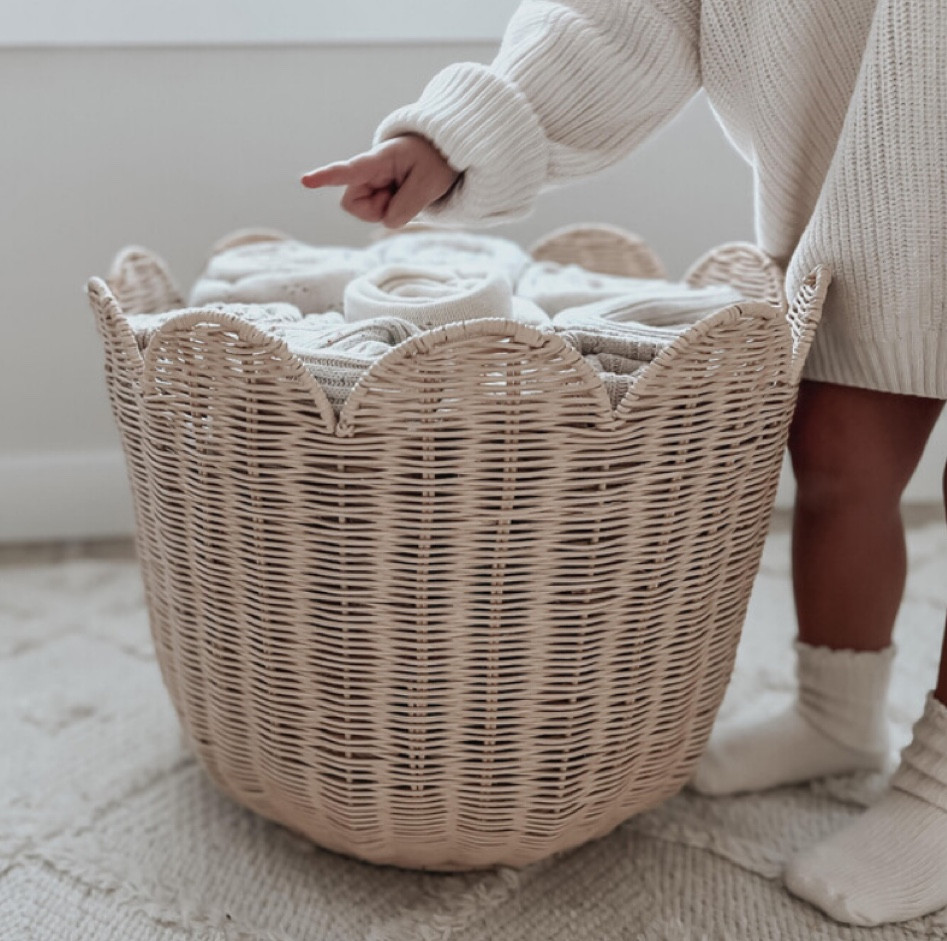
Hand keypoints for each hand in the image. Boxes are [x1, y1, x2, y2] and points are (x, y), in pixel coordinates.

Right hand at [301, 135, 459, 228]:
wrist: (440, 153)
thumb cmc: (434, 160)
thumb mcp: (429, 182)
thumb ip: (407, 205)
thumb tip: (386, 221)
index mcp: (378, 160)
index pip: (349, 170)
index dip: (326, 177)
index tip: (305, 181)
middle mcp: (368, 173)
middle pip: (353, 204)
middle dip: (376, 209)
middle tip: (404, 195)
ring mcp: (371, 184)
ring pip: (367, 213)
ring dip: (389, 210)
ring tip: (407, 190)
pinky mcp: (377, 195)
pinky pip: (380, 215)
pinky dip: (394, 211)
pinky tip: (404, 194)